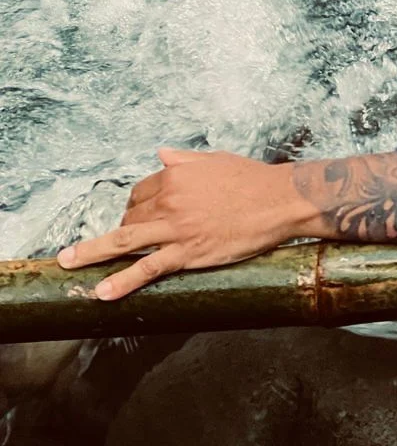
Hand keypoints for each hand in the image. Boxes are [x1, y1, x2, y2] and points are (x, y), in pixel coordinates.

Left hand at [57, 147, 303, 300]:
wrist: (279, 201)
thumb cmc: (251, 179)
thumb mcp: (214, 160)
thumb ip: (183, 160)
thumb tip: (161, 154)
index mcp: (173, 175)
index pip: (140, 192)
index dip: (137, 205)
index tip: (140, 215)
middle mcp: (169, 200)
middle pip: (131, 216)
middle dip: (124, 229)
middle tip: (123, 241)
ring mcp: (176, 228)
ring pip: (125, 241)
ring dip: (92, 253)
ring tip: (69, 263)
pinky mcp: (187, 253)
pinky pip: (147, 268)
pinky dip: (123, 281)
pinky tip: (104, 292)